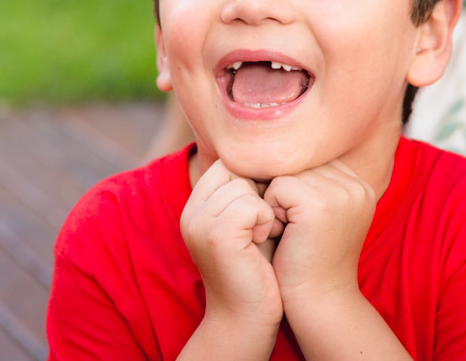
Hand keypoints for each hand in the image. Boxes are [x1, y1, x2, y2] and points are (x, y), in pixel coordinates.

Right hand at [180, 160, 281, 326]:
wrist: (248, 316)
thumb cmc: (259, 267)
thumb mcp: (250, 221)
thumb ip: (250, 189)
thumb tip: (274, 149)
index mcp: (196, 206)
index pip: (228, 163)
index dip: (254, 180)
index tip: (265, 209)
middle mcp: (191, 212)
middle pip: (235, 169)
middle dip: (260, 192)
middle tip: (263, 225)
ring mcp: (199, 223)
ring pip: (244, 185)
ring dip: (264, 208)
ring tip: (262, 234)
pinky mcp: (215, 236)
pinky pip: (250, 204)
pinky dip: (265, 221)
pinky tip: (261, 241)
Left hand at [262, 161, 376, 306]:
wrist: (319, 301)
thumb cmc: (310, 260)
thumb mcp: (320, 214)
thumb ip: (313, 182)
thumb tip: (276, 147)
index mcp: (360, 184)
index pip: (312, 162)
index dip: (295, 189)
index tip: (302, 225)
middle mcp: (356, 184)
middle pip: (299, 165)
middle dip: (285, 195)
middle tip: (295, 231)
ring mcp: (341, 192)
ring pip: (286, 173)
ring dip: (277, 202)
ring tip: (291, 232)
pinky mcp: (319, 204)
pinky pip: (276, 186)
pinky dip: (271, 210)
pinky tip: (284, 234)